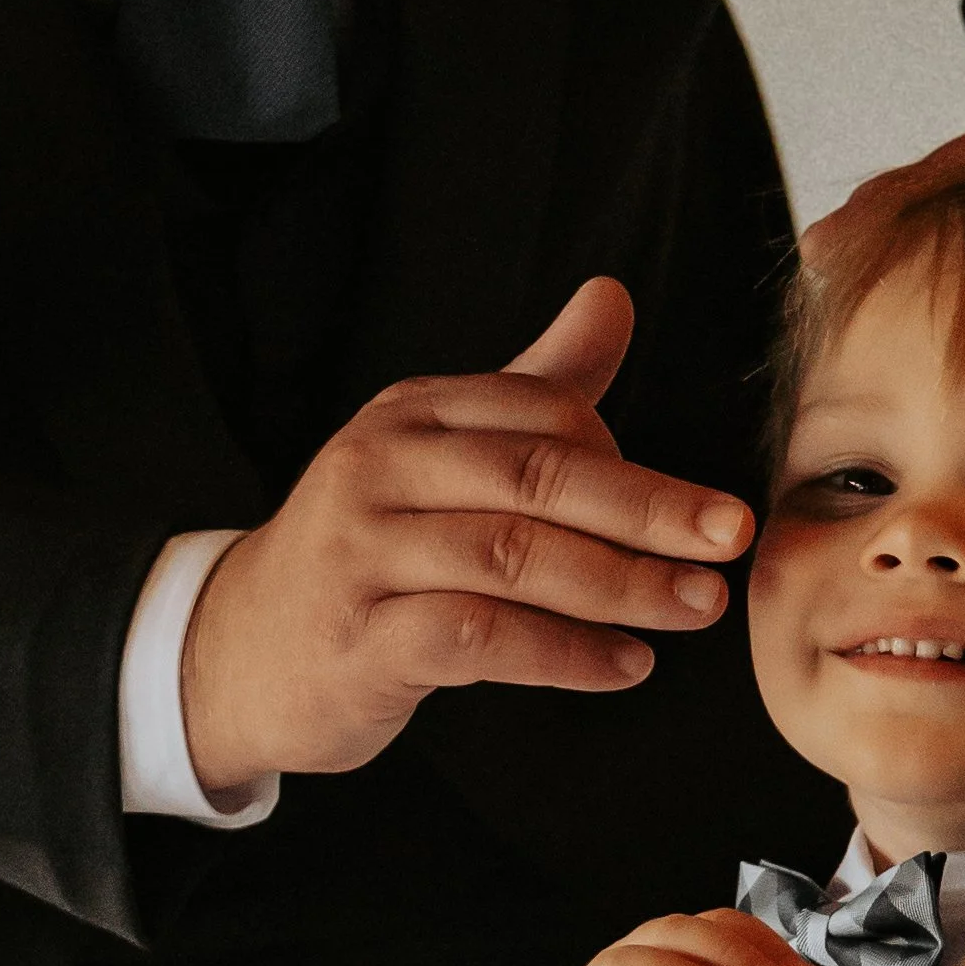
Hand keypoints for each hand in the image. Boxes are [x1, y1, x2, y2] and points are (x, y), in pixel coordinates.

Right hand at [181, 278, 755, 793]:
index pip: (542, 413)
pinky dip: (563, 654)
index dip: (629, 460)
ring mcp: (363, 553)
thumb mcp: (438, 456)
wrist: (235, 652)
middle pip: (539, 477)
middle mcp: (379, 468)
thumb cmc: (366, 553)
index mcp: (411, 415)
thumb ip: (531, 385)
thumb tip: (612, 299)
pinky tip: (622, 666)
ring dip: (621, 586)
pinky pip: (479, 638)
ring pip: (514, 557)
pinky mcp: (360, 638)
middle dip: (649, 509)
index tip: (700, 508)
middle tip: (729, 537)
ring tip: (693, 608)